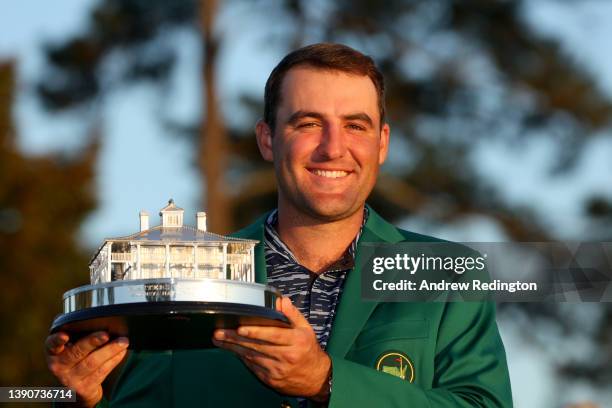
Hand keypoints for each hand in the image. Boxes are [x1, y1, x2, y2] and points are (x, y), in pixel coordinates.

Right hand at [45, 331, 128, 407]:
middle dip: (92, 342)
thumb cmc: (76, 358)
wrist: (77, 388)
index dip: (57, 340)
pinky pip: (101, 372)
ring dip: (110, 350)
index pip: (52, 344)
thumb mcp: (71, 346)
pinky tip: (121, 351)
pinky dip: (114, 360)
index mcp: (53, 352)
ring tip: (123, 341)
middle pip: (76, 352)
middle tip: (106, 334)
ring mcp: (71, 379)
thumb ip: (77, 333)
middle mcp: (59, 366)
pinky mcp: (84, 388)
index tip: (65, 336)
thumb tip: (95, 318)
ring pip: (92, 363)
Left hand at [213, 297, 330, 400]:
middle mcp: (287, 356)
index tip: (241, 328)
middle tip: (220, 332)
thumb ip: (293, 314)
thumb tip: (281, 301)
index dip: (256, 332)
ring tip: (219, 339)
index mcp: (296, 341)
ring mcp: (277, 369)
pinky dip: (241, 358)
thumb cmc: (309, 350)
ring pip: (252, 357)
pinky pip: (253, 367)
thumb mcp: (306, 329)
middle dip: (236, 338)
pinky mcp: (270, 379)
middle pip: (258, 346)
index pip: (273, 335)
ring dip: (234, 348)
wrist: (316, 378)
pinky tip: (231, 350)